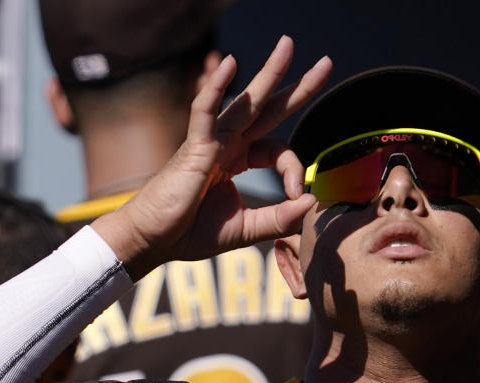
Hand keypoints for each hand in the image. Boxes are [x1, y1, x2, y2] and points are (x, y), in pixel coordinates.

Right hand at [93, 36, 332, 278]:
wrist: (153, 240)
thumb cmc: (191, 232)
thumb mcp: (247, 229)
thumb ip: (280, 218)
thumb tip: (311, 203)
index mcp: (238, 159)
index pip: (278, 148)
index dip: (294, 168)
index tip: (297, 194)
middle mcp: (227, 144)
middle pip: (269, 108)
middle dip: (298, 87)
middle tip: (326, 63)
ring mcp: (210, 141)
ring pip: (244, 101)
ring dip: (268, 73)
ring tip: (288, 45)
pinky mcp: (192, 147)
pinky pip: (205, 110)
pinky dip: (216, 87)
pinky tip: (231, 63)